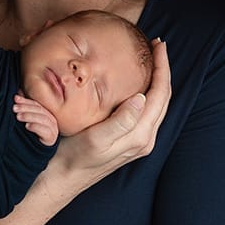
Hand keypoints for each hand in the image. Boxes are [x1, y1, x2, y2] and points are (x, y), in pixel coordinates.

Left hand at [13, 94, 58, 146]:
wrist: (34, 153)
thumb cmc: (29, 136)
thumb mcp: (26, 121)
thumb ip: (23, 110)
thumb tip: (16, 97)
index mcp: (45, 113)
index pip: (36, 104)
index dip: (25, 101)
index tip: (15, 99)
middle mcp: (51, 120)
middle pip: (39, 110)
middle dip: (25, 107)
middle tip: (14, 108)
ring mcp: (53, 129)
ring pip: (43, 119)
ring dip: (29, 116)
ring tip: (18, 117)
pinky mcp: (51, 138)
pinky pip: (46, 131)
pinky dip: (36, 127)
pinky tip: (27, 126)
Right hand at [47, 38, 170, 194]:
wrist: (62, 179)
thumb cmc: (74, 158)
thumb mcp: (97, 139)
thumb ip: (121, 121)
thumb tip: (142, 98)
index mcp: (140, 135)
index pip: (160, 94)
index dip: (162, 67)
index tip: (158, 45)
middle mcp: (144, 139)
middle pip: (162, 98)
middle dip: (163, 70)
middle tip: (156, 46)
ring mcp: (137, 142)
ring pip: (156, 105)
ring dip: (156, 80)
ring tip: (150, 59)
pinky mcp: (128, 142)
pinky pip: (146, 112)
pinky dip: (147, 92)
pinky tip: (136, 83)